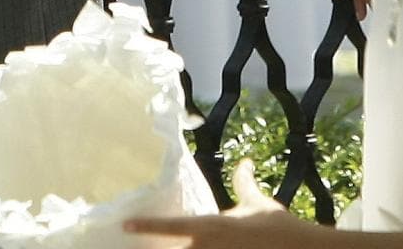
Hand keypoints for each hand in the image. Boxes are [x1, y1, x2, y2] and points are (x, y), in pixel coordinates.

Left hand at [126, 159, 303, 244]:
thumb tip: (244, 162)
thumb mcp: (258, 204)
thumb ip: (245, 184)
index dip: (146, 226)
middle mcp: (205, 248)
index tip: (126, 225)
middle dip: (154, 247)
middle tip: (136, 245)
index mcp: (210, 227)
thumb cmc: (277, 227)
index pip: (171, 226)